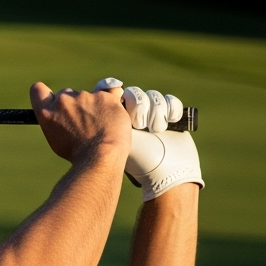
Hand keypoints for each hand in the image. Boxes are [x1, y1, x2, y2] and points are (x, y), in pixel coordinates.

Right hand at [30, 82, 131, 164]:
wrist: (101, 155)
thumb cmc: (78, 153)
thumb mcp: (56, 138)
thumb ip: (56, 121)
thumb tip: (64, 117)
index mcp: (47, 112)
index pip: (37, 90)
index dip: (46, 94)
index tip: (53, 100)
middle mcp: (63, 101)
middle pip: (67, 94)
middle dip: (74, 104)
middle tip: (84, 122)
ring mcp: (84, 96)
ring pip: (89, 95)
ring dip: (94, 106)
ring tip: (101, 126)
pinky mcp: (105, 96)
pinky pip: (111, 93)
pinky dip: (112, 102)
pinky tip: (113, 116)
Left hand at [94, 78, 203, 200]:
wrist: (167, 172)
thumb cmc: (138, 161)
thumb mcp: (116, 139)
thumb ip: (104, 121)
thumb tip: (93, 100)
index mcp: (114, 119)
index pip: (112, 93)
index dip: (118, 95)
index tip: (122, 103)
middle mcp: (132, 115)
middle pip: (134, 93)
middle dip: (139, 108)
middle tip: (141, 126)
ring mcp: (152, 114)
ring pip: (152, 96)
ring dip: (156, 112)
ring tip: (157, 129)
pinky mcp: (170, 116)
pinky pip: (169, 100)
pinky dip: (171, 108)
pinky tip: (171, 121)